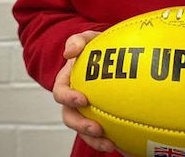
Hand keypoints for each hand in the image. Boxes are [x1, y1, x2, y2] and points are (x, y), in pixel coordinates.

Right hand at [52, 31, 135, 155]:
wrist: (111, 56)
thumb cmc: (96, 47)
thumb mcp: (87, 39)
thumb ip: (78, 40)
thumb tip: (70, 51)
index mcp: (67, 83)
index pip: (61, 93)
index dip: (69, 98)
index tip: (83, 100)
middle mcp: (73, 101)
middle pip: (70, 118)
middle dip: (81, 126)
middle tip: (97, 129)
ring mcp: (85, 111)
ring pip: (84, 131)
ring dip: (94, 140)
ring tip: (110, 145)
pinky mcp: (99, 119)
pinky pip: (101, 134)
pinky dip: (109, 140)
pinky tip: (123, 145)